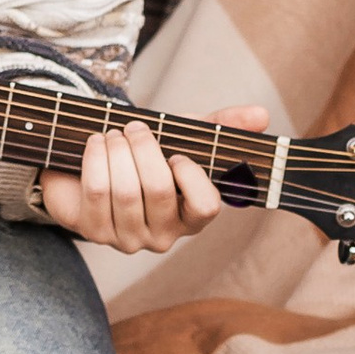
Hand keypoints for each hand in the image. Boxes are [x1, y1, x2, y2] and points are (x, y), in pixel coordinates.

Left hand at [41, 104, 273, 254]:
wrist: (92, 170)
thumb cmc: (147, 158)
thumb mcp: (185, 139)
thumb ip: (222, 127)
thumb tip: (262, 115)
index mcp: (192, 216)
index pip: (206, 207)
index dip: (191, 176)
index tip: (177, 154)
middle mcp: (164, 235)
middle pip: (157, 190)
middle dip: (144, 148)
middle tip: (135, 127)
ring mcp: (128, 238)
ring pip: (124, 190)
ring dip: (117, 150)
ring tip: (113, 134)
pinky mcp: (95, 232)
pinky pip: (97, 191)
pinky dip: (96, 158)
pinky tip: (97, 143)